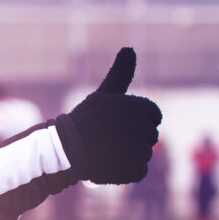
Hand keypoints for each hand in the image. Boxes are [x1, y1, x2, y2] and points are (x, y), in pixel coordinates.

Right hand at [56, 48, 162, 184]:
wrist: (64, 149)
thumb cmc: (85, 119)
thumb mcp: (104, 94)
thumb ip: (121, 74)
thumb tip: (130, 48)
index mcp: (140, 107)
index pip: (154, 116)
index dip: (137, 121)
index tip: (117, 124)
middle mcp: (142, 127)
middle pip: (150, 136)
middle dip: (133, 138)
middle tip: (108, 139)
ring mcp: (138, 150)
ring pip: (144, 154)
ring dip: (128, 155)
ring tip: (105, 151)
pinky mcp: (134, 170)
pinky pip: (139, 171)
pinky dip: (126, 171)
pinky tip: (108, 164)